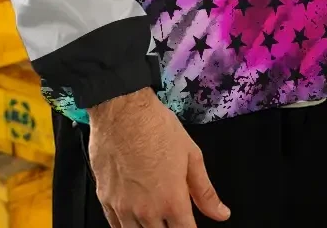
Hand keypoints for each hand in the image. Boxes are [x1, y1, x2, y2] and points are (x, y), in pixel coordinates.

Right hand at [87, 89, 229, 226]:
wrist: (122, 111)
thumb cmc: (157, 128)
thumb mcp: (191, 155)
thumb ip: (205, 191)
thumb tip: (221, 214)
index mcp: (172, 201)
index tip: (189, 225)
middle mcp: (147, 211)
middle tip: (172, 217)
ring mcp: (123, 208)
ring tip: (155, 219)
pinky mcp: (105, 200)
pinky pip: (116, 226)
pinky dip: (127, 227)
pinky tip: (134, 219)